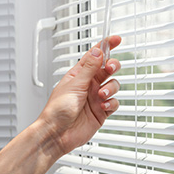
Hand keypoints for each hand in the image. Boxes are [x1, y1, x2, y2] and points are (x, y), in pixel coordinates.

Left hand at [38, 35, 121, 153]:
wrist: (57, 134)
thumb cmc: (57, 110)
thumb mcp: (74, 85)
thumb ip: (89, 68)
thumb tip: (97, 51)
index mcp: (79, 75)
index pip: (94, 56)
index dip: (106, 46)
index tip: (116, 39)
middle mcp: (89, 84)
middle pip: (107, 69)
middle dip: (112, 66)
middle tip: (110, 68)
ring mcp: (96, 98)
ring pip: (113, 85)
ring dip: (111, 88)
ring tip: (101, 94)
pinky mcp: (101, 111)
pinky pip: (114, 102)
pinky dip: (111, 103)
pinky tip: (103, 106)